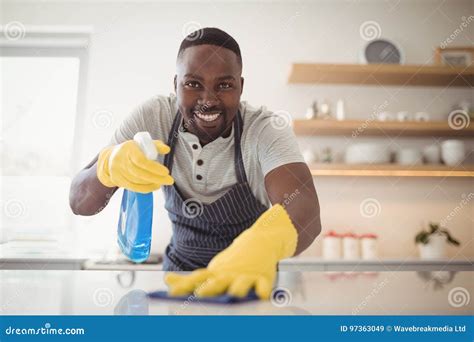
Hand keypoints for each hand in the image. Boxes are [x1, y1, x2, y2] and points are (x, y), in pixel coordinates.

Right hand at [97, 139, 173, 192]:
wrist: (111, 158)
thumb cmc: (132, 150)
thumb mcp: (142, 144)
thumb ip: (155, 146)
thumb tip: (167, 150)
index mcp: (128, 149)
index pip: (141, 160)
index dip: (154, 167)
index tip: (166, 171)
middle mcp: (121, 160)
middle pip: (139, 173)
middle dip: (156, 178)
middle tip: (170, 180)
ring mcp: (118, 171)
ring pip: (136, 181)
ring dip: (152, 183)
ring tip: (163, 182)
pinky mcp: (117, 180)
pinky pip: (133, 187)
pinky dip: (145, 188)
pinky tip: (155, 186)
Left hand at [164, 204, 297, 298]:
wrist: (260, 241)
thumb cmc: (233, 261)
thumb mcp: (211, 270)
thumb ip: (189, 280)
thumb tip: (167, 281)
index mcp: (216, 273)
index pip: (198, 279)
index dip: (185, 285)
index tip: (172, 292)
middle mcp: (229, 275)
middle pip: (218, 281)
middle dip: (210, 287)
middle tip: (202, 292)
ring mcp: (246, 275)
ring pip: (241, 283)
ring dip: (237, 288)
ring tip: (235, 293)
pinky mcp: (263, 277)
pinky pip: (263, 284)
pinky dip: (263, 289)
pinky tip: (262, 294)